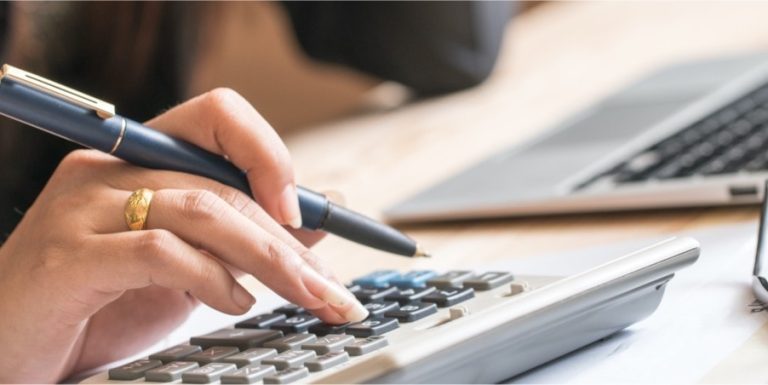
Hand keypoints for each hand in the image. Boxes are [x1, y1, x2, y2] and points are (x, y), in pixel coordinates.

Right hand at [0, 88, 367, 382]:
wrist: (11, 347)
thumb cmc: (98, 302)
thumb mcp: (187, 265)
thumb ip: (244, 237)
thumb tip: (318, 214)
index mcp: (140, 159)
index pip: (218, 115)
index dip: (268, 153)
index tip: (304, 210)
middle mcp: (109, 170)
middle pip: (221, 181)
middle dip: (288, 239)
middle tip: (330, 286)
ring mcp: (84, 209)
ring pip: (201, 209)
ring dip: (266, 258)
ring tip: (302, 295)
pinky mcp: (71, 256)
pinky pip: (160, 250)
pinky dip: (212, 277)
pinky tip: (234, 302)